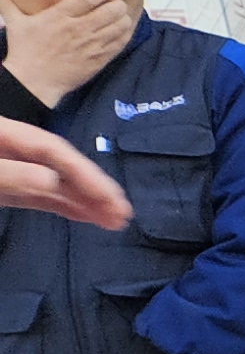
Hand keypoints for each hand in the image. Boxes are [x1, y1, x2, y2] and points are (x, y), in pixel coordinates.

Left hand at [0, 122, 127, 228]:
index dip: (83, 170)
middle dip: (94, 187)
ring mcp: (13, 172)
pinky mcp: (9, 192)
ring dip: (86, 201)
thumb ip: (13, 174)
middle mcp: (15, 151)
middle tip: (124, 211)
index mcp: (7, 134)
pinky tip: (88, 216)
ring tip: (115, 219)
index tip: (110, 195)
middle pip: (61, 165)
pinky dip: (65, 207)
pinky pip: (42, 198)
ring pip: (56, 185)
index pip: (53, 149)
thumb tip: (53, 181)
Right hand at [4, 0, 138, 111]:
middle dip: (117, 4)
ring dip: (123, 18)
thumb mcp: (15, 22)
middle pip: (110, 10)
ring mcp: (91, 45)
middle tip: (117, 3)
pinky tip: (124, 30)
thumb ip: (7, 2)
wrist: (33, 81)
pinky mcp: (98, 59)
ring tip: (121, 15)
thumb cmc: (24, 50)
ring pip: (119, 26)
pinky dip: (125, 34)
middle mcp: (78, 28)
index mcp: (59, 16)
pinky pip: (120, 44)